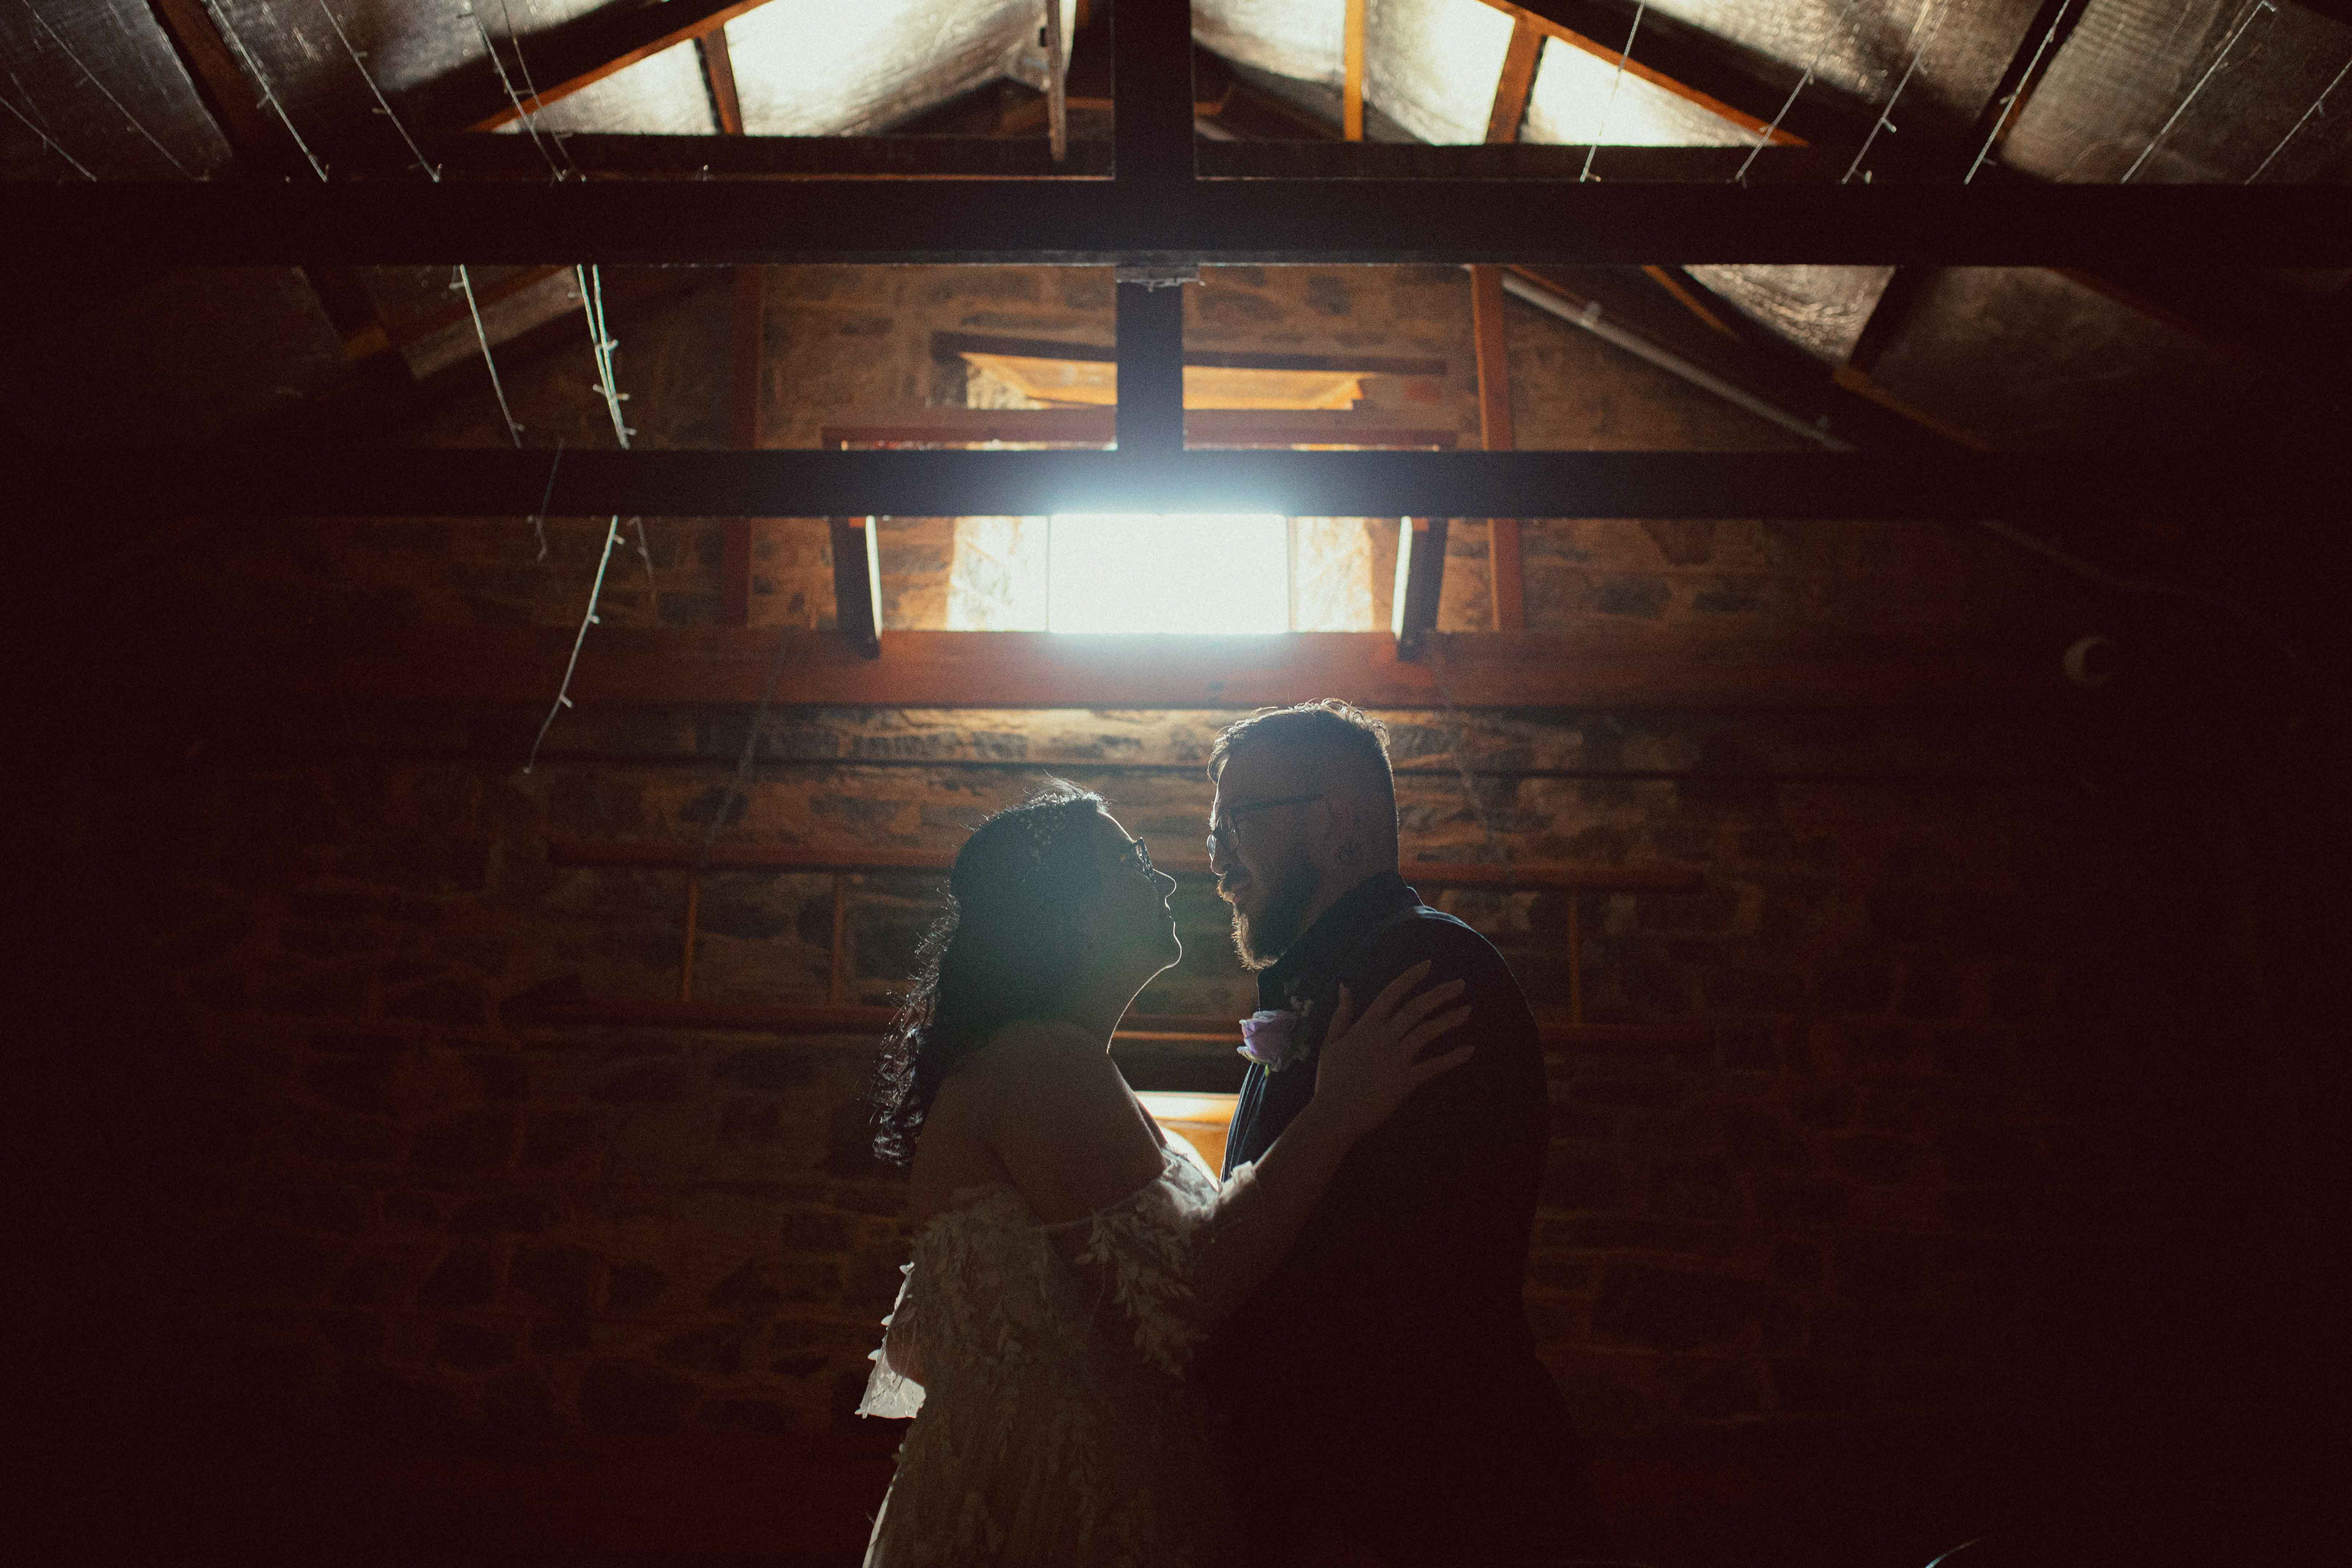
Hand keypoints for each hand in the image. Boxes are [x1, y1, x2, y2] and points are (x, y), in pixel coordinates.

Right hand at [1311, 960, 1473, 1139]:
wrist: (1334, 1114)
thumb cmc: (1330, 1079)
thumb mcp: (1330, 1042)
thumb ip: (1342, 1014)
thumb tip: (1345, 986)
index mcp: (1366, 1026)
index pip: (1391, 994)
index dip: (1411, 977)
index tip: (1428, 965)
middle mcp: (1384, 1038)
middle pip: (1415, 1009)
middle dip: (1440, 994)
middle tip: (1461, 984)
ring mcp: (1396, 1059)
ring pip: (1427, 1032)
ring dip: (1449, 1020)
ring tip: (1468, 1010)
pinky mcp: (1405, 1081)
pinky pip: (1433, 1067)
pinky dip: (1452, 1059)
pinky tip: (1469, 1050)